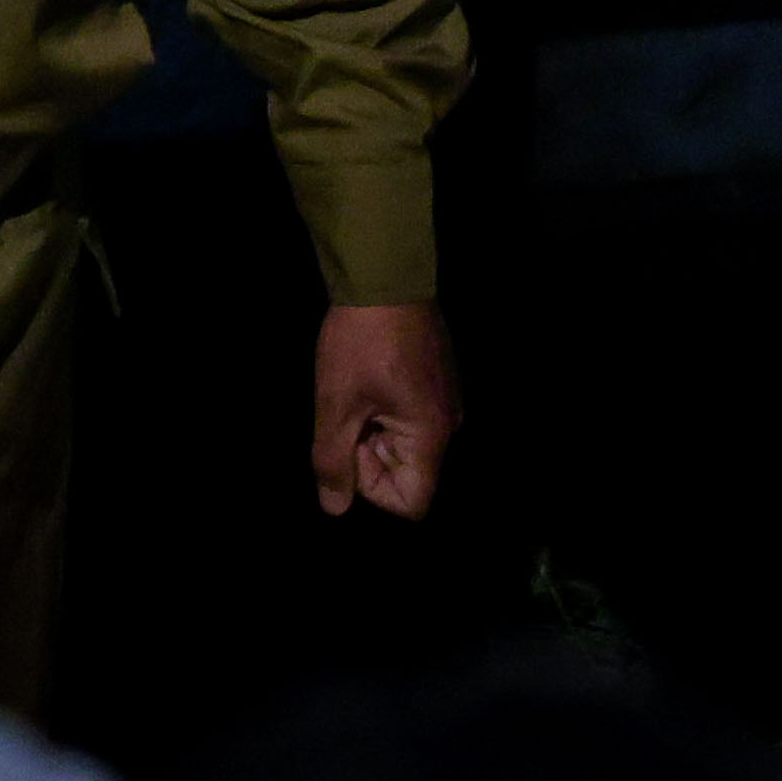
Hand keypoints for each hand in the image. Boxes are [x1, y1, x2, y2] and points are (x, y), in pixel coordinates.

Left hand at [308, 300, 457, 519]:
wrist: (384, 272)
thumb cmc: (361, 340)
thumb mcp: (336, 403)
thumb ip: (333, 460)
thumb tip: (334, 507)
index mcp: (431, 435)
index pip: (410, 502)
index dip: (371, 486)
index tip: (350, 442)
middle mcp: (448, 424)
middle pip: (407, 473)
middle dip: (368, 452)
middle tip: (347, 409)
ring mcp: (445, 399)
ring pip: (405, 442)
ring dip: (372, 427)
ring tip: (356, 388)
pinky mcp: (436, 378)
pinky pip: (409, 416)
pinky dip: (382, 407)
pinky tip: (367, 375)